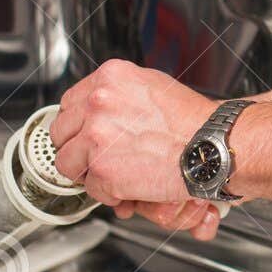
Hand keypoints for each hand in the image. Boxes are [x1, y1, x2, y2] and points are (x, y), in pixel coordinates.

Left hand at [50, 60, 217, 235]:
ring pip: (67, 163)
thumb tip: (98, 111)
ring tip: (114, 172)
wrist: (211, 145)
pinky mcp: (103, 169)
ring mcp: (96, 136)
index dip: (77, 124)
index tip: (83, 134)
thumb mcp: (152, 87)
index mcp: (110, 78)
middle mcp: (98, 103)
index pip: (69, 103)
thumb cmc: (192, 121)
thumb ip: (119, 95)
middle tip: (97, 157)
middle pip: (61, 132)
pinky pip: (91, 188)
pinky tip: (129, 185)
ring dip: (88, 172)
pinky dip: (108, 193)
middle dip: (77, 149)